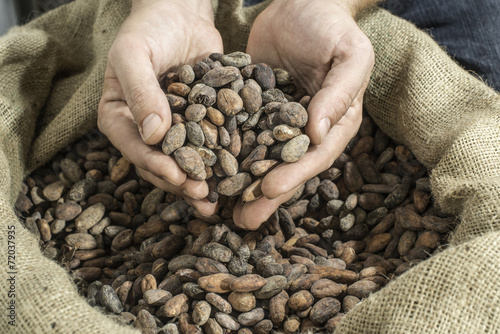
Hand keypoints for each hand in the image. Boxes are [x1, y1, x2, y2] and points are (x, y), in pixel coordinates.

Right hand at [98, 0, 221, 213]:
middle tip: (203, 196)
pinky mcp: (201, 122)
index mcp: (120, 116)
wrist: (180, 12)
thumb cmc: (150, 28)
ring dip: (201, 180)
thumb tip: (153, 134)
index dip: (155, 166)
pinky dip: (221, 159)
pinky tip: (236, 173)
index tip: (178, 177)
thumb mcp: (135, 54)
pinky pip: (210, 143)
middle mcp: (146, 128)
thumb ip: (140, 91)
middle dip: (182, 182)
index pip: (135, 148)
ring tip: (217, 200)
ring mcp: (175, 128)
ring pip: (186, 160)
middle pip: (161, 163)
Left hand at [236, 0, 374, 228]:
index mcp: (335, 122)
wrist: (300, 1)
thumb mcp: (349, 54)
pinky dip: (226, 156)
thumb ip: (339, 93)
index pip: (315, 155)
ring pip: (260, 159)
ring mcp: (277, 123)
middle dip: (265, 195)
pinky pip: (239, 136)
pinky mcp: (253, 110)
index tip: (268, 189)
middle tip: (243, 221)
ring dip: (243, 186)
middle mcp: (306, 130)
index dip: (294, 174)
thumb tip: (319, 133)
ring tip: (222, 212)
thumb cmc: (331, 26)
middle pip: (286, 168)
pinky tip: (208, 173)